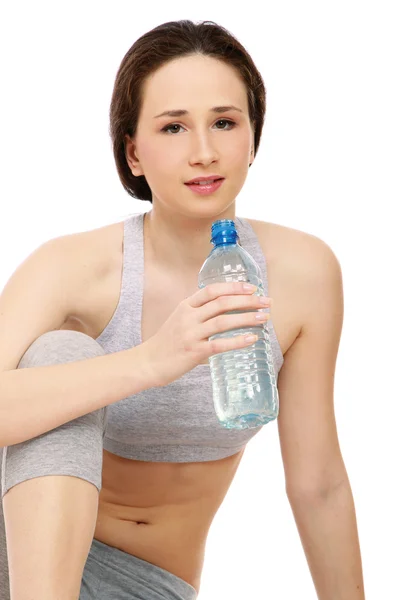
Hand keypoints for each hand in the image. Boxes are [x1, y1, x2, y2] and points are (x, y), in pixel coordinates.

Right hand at [141, 281, 271, 386]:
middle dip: (248, 300)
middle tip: (267, 302)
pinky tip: (252, 339)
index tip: (252, 287)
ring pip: (224, 321)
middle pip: (222, 302)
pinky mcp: (194, 351)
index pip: (212, 290)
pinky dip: (238, 340)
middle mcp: (188, 316)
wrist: (148, 362)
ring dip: (247, 318)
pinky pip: (220, 344)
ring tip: (264, 318)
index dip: (234, 287)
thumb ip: (199, 314)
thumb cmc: (167, 343)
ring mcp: (191, 334)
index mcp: (186, 306)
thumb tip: (225, 312)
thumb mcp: (179, 320)